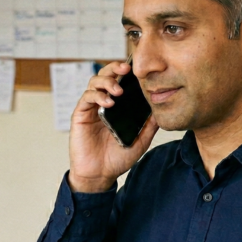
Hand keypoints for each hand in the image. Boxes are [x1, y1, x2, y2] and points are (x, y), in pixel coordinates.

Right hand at [68, 61, 158, 192]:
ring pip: (94, 82)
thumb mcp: (140, 140)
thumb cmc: (117, 158)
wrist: (100, 174)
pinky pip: (86, 98)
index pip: (120, 80)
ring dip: (106, 81)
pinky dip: (97, 96)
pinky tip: (108, 103)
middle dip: (115, 67)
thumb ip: (149, 125)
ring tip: (118, 91)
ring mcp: (91, 108)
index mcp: (117, 106)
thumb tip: (162, 109)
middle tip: (126, 68)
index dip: (126, 71)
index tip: (137, 68)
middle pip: (105, 75)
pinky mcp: (80, 115)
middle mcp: (103, 103)